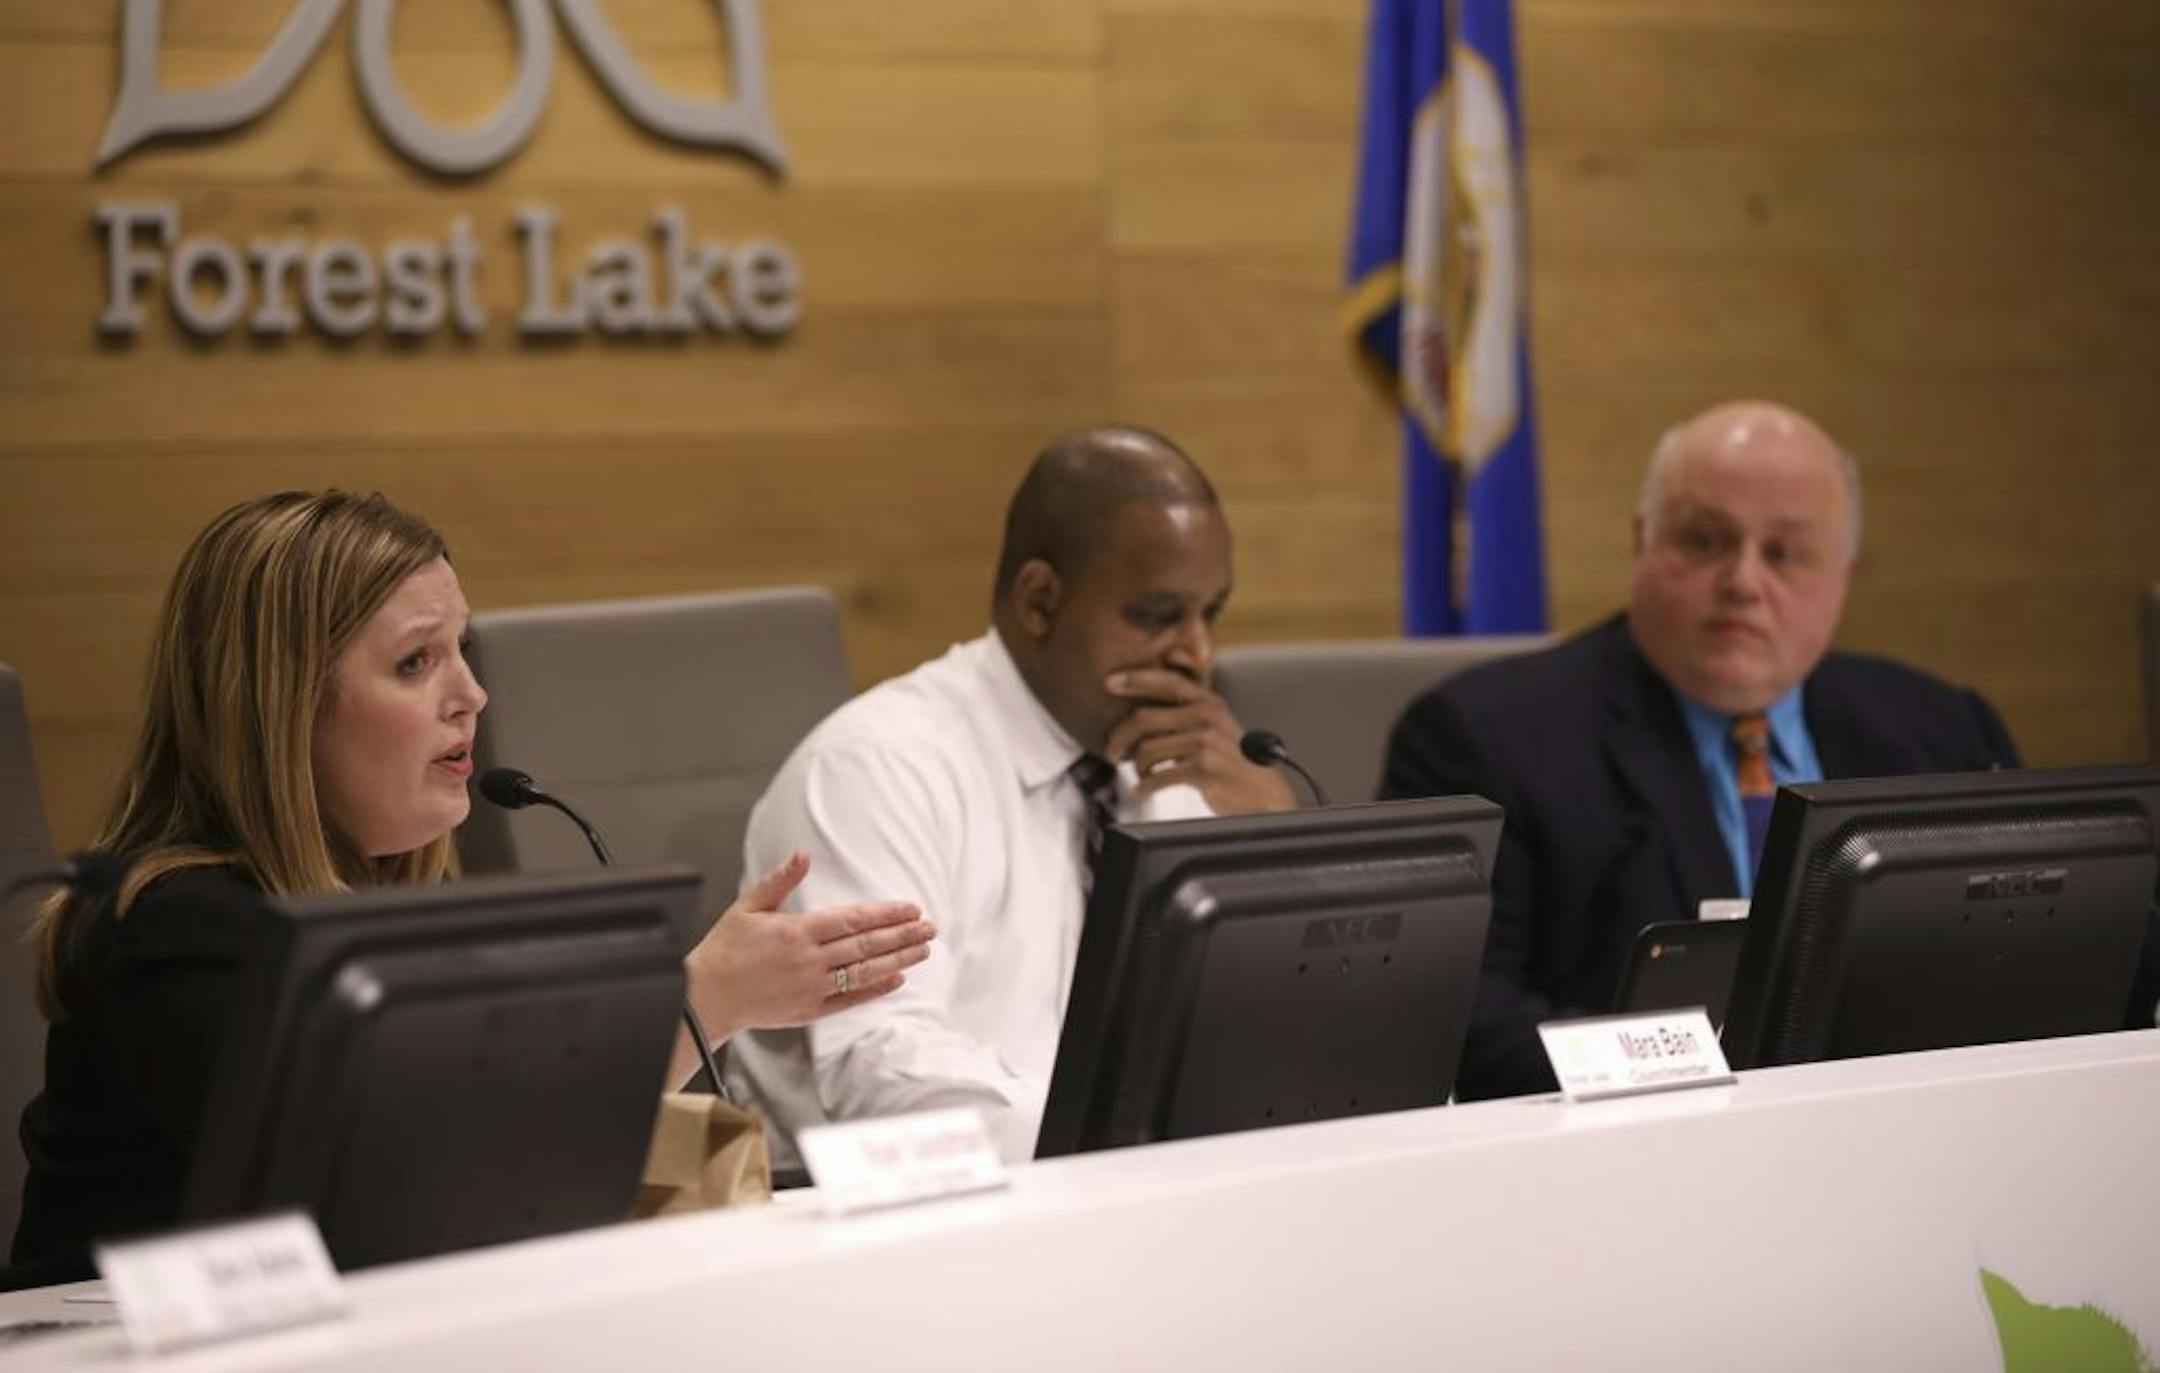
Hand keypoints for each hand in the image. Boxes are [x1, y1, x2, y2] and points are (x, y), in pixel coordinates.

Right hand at [683, 851, 934, 1044]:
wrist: (704, 997)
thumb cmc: (725, 947)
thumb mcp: (749, 906)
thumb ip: (780, 880)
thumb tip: (803, 854)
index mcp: (797, 931)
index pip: (853, 919)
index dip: (886, 914)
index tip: (912, 908)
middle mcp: (809, 960)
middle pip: (866, 945)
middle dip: (903, 935)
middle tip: (931, 927)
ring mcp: (811, 988)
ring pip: (865, 972)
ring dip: (898, 959)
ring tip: (924, 949)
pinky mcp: (810, 1011)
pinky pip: (851, 999)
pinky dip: (876, 989)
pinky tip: (897, 978)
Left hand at [1102, 668, 1296, 814]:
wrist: (1264, 796)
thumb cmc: (1235, 764)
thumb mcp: (1218, 727)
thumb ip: (1189, 711)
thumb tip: (1144, 708)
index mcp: (1209, 703)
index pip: (1167, 681)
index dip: (1137, 679)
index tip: (1109, 682)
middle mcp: (1207, 717)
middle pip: (1145, 718)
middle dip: (1120, 737)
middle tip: (1112, 752)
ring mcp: (1206, 742)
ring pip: (1147, 750)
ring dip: (1137, 767)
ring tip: (1141, 775)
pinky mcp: (1203, 769)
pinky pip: (1158, 776)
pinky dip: (1144, 787)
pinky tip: (1143, 791)